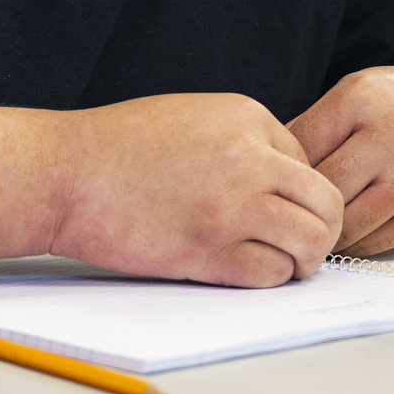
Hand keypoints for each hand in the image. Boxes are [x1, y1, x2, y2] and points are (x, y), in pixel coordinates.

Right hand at [45, 93, 340, 287]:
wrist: (66, 174)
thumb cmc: (120, 147)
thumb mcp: (195, 116)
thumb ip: (244, 139)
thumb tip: (284, 177)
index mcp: (248, 118)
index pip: (310, 161)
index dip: (300, 190)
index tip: (280, 208)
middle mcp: (250, 159)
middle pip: (327, 202)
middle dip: (325, 228)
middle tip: (307, 243)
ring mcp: (232, 207)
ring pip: (310, 243)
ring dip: (304, 258)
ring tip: (286, 262)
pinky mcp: (209, 252)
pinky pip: (270, 274)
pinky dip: (271, 278)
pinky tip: (251, 270)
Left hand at [289, 66, 393, 256]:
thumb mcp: (356, 93)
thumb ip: (313, 126)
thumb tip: (268, 168)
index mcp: (364, 103)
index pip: (302, 148)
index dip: (284, 167)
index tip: (277, 177)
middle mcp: (390, 142)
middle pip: (322, 191)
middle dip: (302, 202)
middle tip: (290, 207)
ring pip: (344, 226)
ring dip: (326, 229)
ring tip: (316, 221)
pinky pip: (372, 244)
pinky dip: (353, 242)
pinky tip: (346, 229)